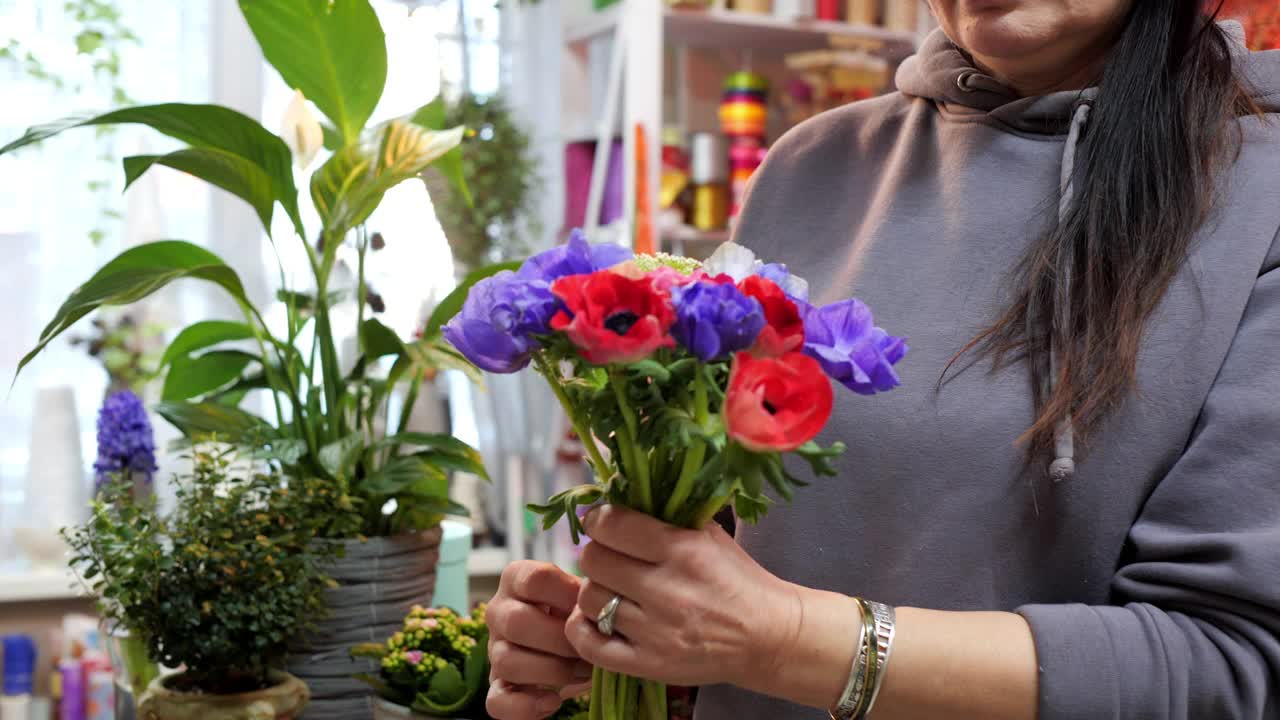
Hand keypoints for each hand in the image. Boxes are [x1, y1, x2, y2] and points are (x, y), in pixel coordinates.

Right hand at [485, 561, 594, 718]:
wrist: (571, 643)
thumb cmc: (578, 612)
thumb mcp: (581, 595)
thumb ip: (585, 597)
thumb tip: (598, 616)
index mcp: (516, 578)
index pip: (535, 579)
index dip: (568, 596)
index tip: (589, 608)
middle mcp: (498, 610)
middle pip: (517, 622)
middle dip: (562, 641)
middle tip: (588, 648)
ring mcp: (493, 648)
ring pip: (506, 661)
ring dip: (552, 671)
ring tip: (581, 672)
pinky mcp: (497, 683)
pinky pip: (496, 702)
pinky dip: (525, 706)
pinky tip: (553, 701)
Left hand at [565, 505, 802, 689]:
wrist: (767, 637)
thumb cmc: (737, 579)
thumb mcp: (709, 534)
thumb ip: (665, 513)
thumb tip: (614, 488)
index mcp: (684, 550)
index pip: (612, 524)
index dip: (599, 519)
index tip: (604, 523)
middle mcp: (667, 591)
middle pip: (594, 560)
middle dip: (597, 553)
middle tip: (610, 557)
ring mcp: (655, 632)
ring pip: (589, 599)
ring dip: (595, 590)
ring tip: (612, 589)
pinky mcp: (648, 664)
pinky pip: (589, 645)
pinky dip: (582, 629)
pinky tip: (598, 618)